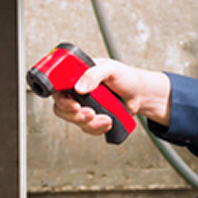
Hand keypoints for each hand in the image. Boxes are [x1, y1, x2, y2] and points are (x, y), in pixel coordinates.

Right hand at [52, 59, 170, 136]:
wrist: (140, 95)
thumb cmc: (126, 77)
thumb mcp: (112, 69)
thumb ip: (95, 74)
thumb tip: (79, 87)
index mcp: (77, 74)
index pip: (57, 84)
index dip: (59, 96)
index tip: (72, 104)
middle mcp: (76, 90)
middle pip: (61, 106)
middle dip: (75, 114)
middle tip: (90, 113)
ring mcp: (83, 105)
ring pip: (73, 120)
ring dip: (89, 123)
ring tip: (106, 118)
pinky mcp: (91, 117)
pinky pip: (86, 128)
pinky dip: (97, 128)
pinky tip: (108, 121)